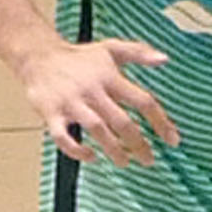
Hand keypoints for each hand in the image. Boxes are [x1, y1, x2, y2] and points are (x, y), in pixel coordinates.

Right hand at [18, 36, 173, 162]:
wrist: (38, 56)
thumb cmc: (79, 57)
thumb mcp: (111, 49)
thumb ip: (139, 52)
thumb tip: (165, 59)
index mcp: (110, 78)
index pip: (143, 101)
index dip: (161, 122)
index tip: (173, 140)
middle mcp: (93, 91)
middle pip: (122, 121)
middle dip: (139, 144)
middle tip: (149, 159)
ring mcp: (71, 103)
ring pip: (97, 130)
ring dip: (114, 150)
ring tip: (125, 162)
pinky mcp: (51, 114)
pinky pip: (63, 137)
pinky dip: (77, 150)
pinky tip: (91, 156)